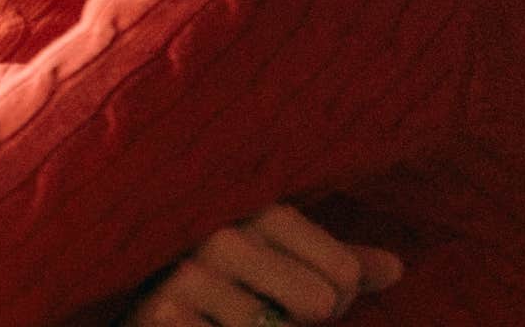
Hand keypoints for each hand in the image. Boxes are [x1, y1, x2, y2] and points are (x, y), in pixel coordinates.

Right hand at [131, 203, 402, 325]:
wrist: (127, 295)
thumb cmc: (217, 280)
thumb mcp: (275, 258)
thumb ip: (334, 262)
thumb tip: (397, 268)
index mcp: (253, 209)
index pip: (345, 274)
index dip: (338, 300)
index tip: (299, 295)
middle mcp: (222, 234)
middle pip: (321, 303)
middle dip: (301, 321)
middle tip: (265, 312)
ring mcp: (189, 275)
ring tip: (226, 318)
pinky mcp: (165, 315)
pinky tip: (203, 326)